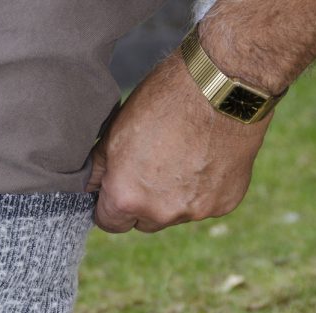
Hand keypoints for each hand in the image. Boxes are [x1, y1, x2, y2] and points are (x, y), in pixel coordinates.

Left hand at [87, 53, 269, 232]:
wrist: (224, 87)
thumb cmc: (163, 102)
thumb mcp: (115, 132)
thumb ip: (98, 169)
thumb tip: (90, 188)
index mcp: (126, 198)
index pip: (109, 223)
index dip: (111, 205)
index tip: (118, 188)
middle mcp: (160, 213)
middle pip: (144, 222)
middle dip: (143, 202)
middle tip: (153, 166)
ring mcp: (195, 211)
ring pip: (175, 214)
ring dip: (174, 196)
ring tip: (182, 156)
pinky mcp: (225, 203)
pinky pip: (206, 204)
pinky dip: (204, 188)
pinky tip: (206, 158)